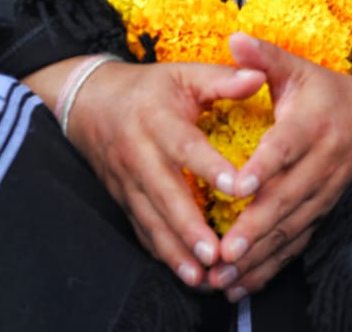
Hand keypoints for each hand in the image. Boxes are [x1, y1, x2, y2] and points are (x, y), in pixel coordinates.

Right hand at [65, 58, 265, 288]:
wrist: (92, 104)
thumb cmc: (150, 89)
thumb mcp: (183, 74)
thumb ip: (222, 78)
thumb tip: (260, 76)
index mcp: (158, 120)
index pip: (186, 146)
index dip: (210, 167)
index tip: (237, 187)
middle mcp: (140, 155)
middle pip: (165, 194)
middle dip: (189, 227)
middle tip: (216, 253)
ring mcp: (129, 183)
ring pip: (151, 221)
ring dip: (176, 252)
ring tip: (201, 277)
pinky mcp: (124, 201)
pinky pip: (143, 232)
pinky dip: (163, 255)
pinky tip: (185, 274)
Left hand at [206, 33, 351, 299]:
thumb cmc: (326, 91)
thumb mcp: (297, 67)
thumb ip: (263, 56)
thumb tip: (233, 38)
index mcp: (310, 124)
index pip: (284, 148)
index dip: (263, 168)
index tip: (237, 187)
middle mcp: (320, 163)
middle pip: (286, 200)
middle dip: (255, 228)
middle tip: (224, 250)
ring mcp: (324, 192)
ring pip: (291, 229)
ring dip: (259, 255)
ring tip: (225, 275)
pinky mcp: (324, 211)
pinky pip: (298, 244)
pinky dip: (272, 266)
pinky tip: (244, 282)